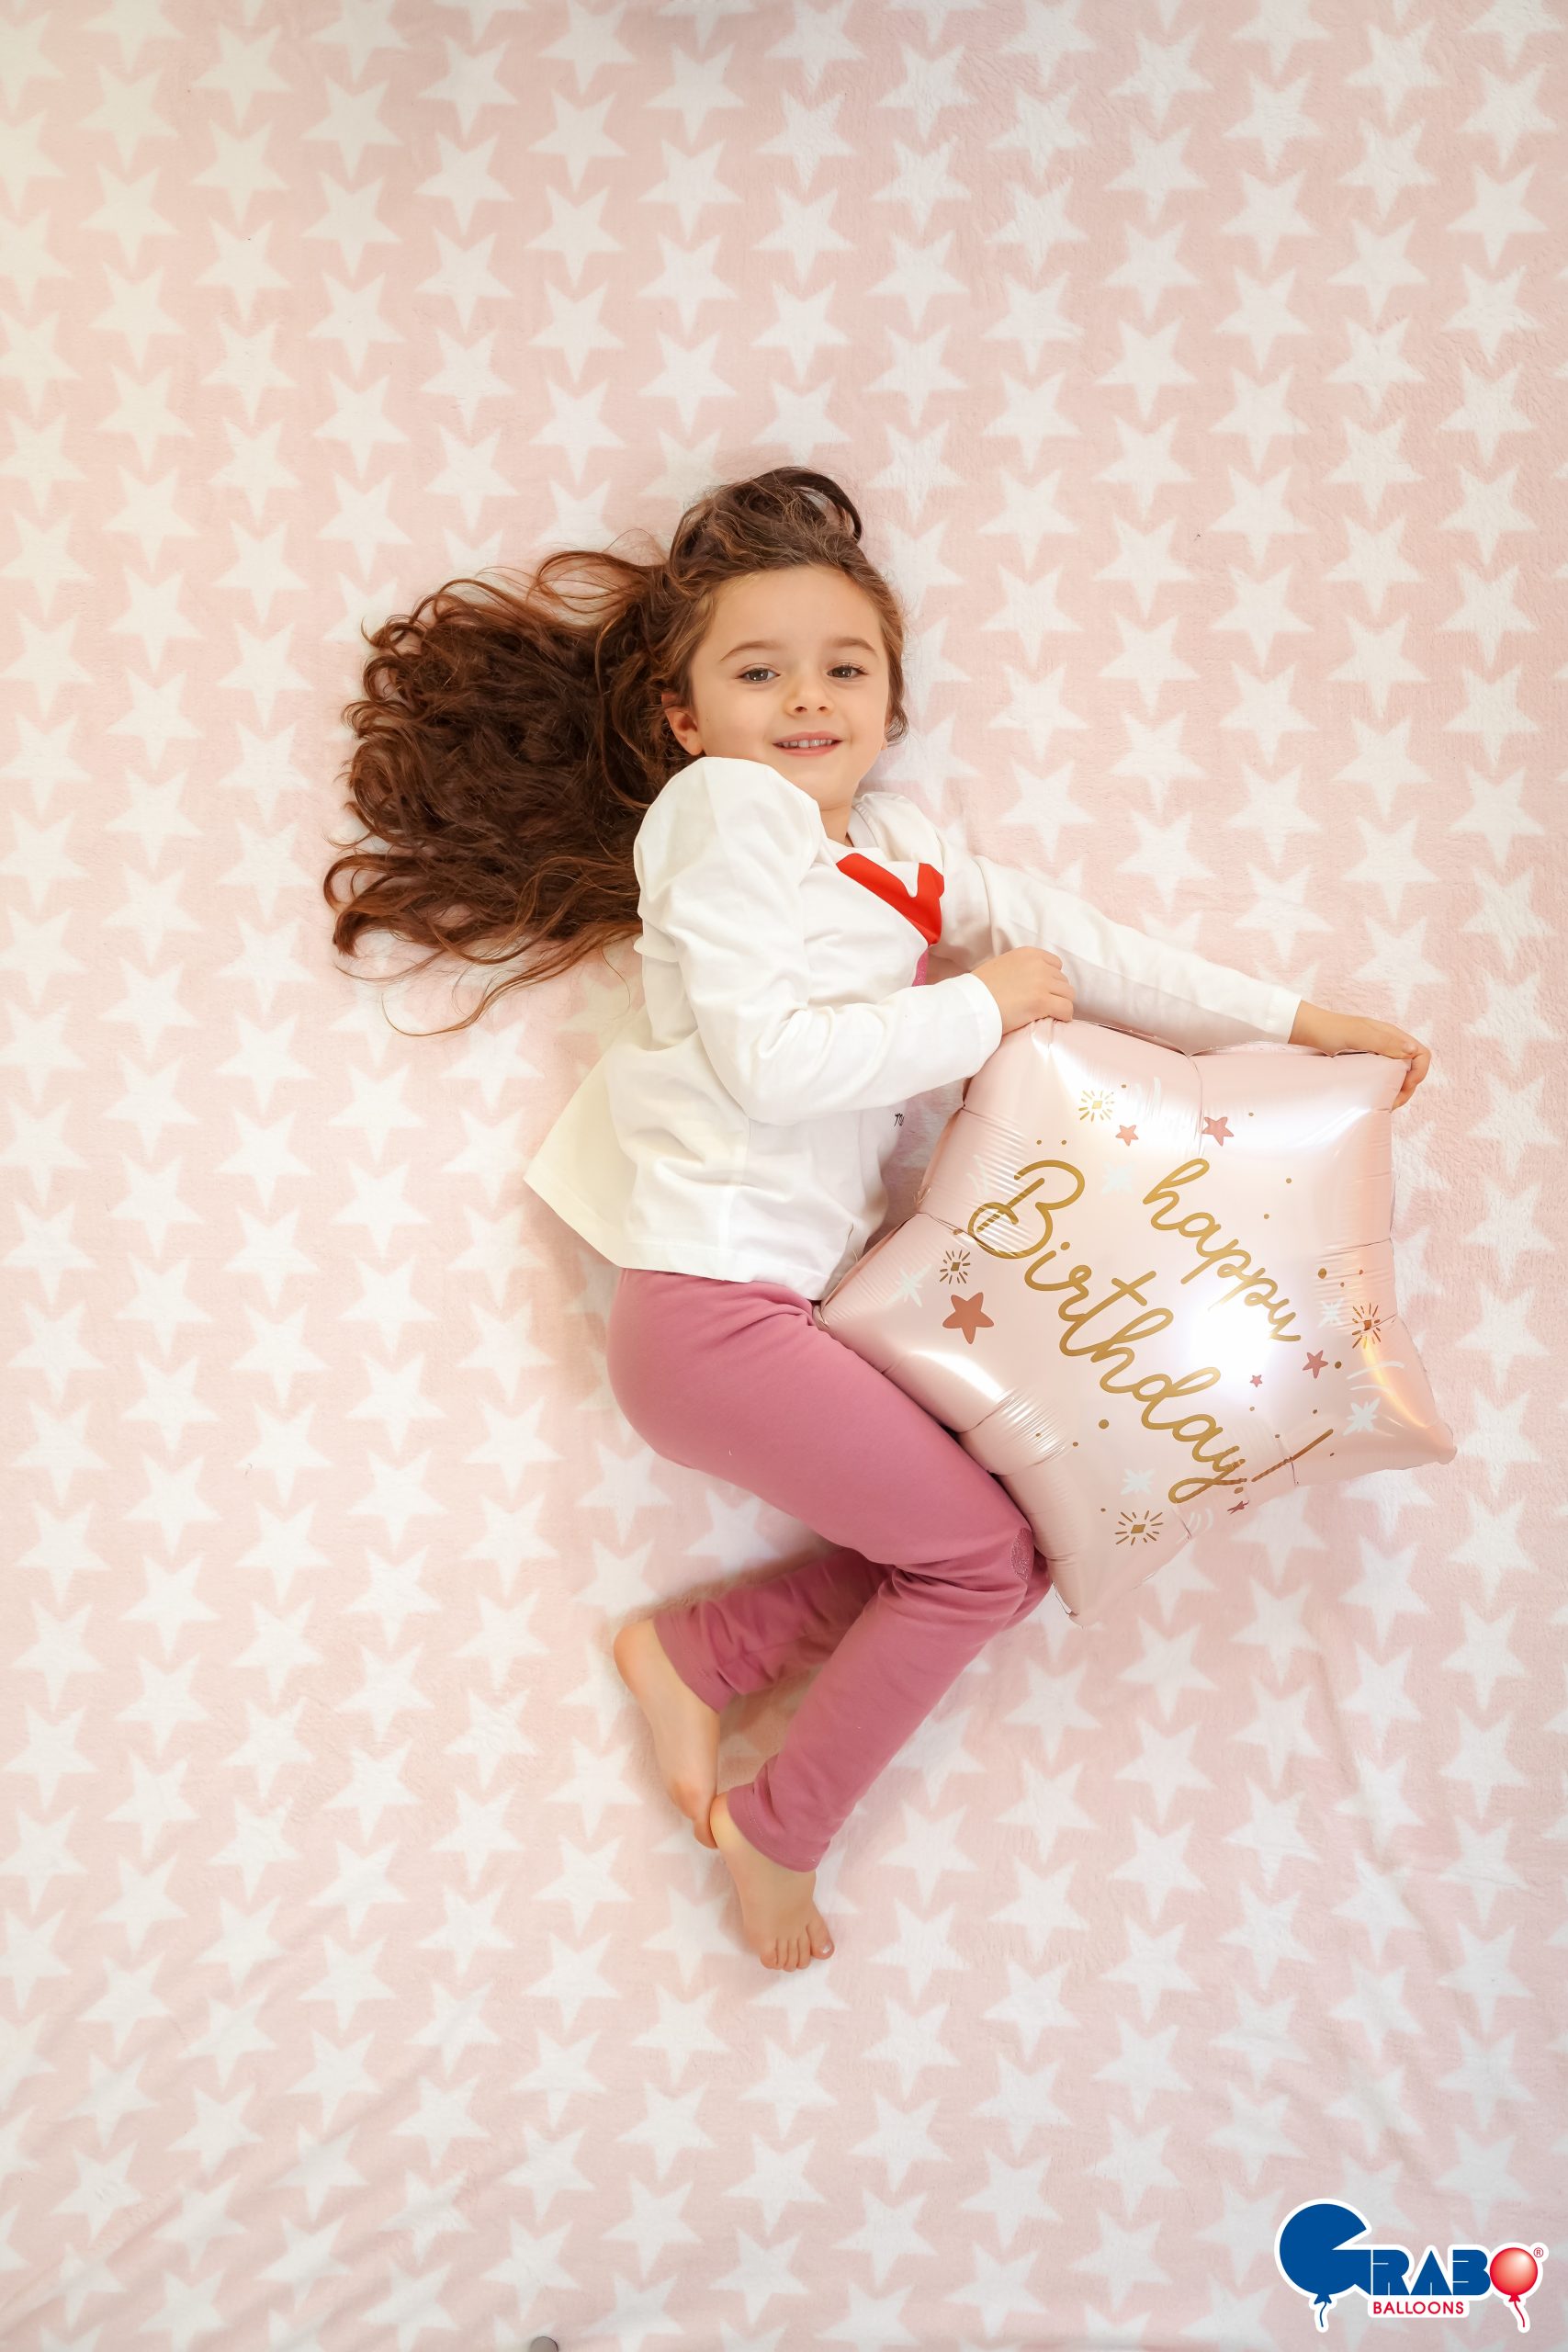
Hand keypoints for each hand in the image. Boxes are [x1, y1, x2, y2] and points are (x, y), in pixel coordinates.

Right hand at [971, 946, 1074, 1034]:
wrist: (971, 1004)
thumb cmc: (979, 990)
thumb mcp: (1001, 966)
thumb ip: (1020, 968)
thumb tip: (1031, 982)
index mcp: (1028, 954)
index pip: (1056, 965)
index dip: (1051, 980)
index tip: (1041, 992)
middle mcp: (1038, 965)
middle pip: (1063, 981)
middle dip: (1055, 994)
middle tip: (1042, 1007)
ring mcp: (1042, 983)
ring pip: (1068, 995)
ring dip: (1060, 1005)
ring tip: (1047, 1015)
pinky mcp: (1042, 1002)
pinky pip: (1066, 1010)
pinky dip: (1063, 1017)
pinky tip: (1053, 1021)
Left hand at [1289, 1000, 1430, 1109]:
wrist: (1309, 1030)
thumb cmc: (1331, 1030)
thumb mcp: (1358, 1035)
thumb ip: (1384, 1042)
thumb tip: (1412, 1051)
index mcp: (1393, 1036)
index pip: (1422, 1054)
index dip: (1419, 1072)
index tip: (1405, 1087)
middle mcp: (1390, 1045)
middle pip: (1413, 1070)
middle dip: (1407, 1088)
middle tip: (1391, 1104)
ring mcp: (1379, 1055)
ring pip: (1400, 1076)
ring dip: (1397, 1092)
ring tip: (1383, 1104)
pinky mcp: (1368, 1063)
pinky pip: (1385, 1078)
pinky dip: (1385, 1090)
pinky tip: (1375, 1098)